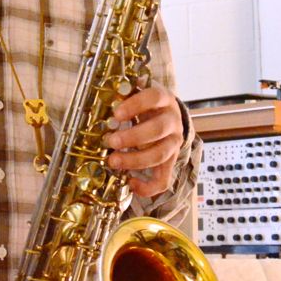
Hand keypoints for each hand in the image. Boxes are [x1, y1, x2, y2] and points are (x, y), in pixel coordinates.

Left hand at [104, 82, 185, 196]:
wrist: (167, 116)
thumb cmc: (147, 105)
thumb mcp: (139, 93)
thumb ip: (125, 94)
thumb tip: (106, 96)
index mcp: (165, 99)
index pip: (154, 97)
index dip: (136, 105)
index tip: (117, 114)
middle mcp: (173, 121)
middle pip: (158, 129)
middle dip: (132, 137)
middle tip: (111, 141)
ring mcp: (174, 143)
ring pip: (160, 154)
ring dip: (135, 160)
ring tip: (113, 161)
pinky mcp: (170, 162)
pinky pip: (164, 180)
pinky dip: (148, 187)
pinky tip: (130, 183)